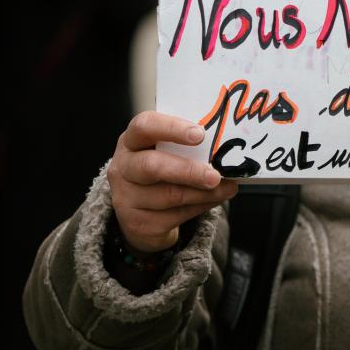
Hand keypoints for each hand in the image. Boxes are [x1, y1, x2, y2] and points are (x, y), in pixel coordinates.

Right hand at [107, 111, 237, 252]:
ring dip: (203, 192)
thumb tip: (226, 146)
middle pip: (152, 166)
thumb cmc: (161, 168)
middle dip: (188, 170)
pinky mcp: (138, 223)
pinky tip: (214, 198)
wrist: (139, 210)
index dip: (172, 128)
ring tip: (227, 187)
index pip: (144, 126)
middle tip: (215, 175)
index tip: (199, 134)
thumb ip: (187, 145)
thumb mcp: (165, 151)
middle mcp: (123, 168)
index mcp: (131, 141)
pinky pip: (176, 215)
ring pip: (170, 195)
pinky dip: (201, 206)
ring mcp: (126, 198)